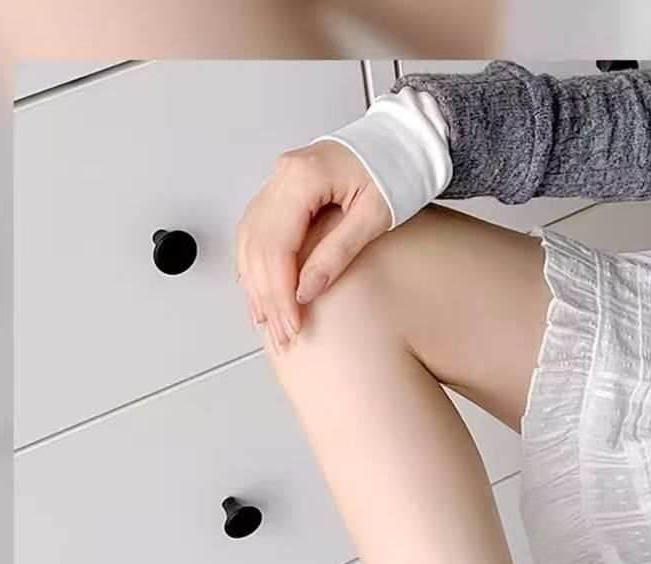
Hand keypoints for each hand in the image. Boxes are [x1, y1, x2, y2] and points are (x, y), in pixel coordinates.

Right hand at [235, 139, 390, 351]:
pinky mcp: (281, 191)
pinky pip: (255, 230)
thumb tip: (306, 292)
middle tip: (283, 334)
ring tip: (267, 321)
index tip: (292, 325)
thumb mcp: (374, 216)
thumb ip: (338, 253)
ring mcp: (278, 180)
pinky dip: (254, 264)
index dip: (280, 292)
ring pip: (249, 239)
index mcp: (304, 175)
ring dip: (255, 284)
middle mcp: (283, 174)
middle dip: (268, 296)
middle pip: (259, 246)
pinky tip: (258, 290)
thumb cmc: (395, 169)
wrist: (400, 142)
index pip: (277, 245)